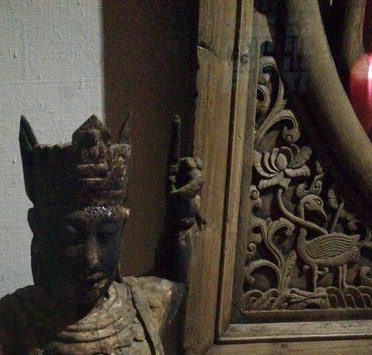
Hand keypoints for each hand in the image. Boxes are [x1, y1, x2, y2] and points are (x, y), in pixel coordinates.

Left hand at [166, 115, 203, 231]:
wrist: (180, 222)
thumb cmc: (176, 211)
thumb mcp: (181, 199)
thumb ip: (191, 187)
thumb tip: (199, 177)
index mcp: (170, 172)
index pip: (174, 149)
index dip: (176, 134)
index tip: (176, 117)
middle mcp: (178, 171)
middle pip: (190, 161)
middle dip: (193, 171)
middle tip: (189, 186)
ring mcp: (187, 176)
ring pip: (198, 169)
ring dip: (197, 179)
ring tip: (191, 193)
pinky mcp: (194, 183)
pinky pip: (201, 175)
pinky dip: (199, 183)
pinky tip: (195, 195)